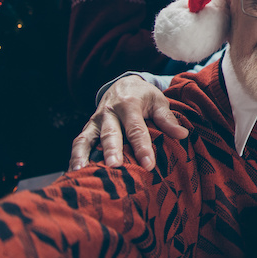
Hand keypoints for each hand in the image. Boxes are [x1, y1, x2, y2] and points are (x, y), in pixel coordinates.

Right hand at [69, 76, 185, 170]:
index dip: (142, 147)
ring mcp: (96, 120)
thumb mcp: (158, 101)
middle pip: (110, 134)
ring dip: (84, 155)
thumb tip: (182, 135)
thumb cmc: (144, 96)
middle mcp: (109, 112)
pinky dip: (75, 156)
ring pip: (87, 138)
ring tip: (83, 173)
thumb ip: (167, 118)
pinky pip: (79, 141)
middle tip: (115, 167)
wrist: (123, 84)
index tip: (148, 165)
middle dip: (112, 151)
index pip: (136, 129)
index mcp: (129, 104)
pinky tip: (74, 172)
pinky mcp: (88, 127)